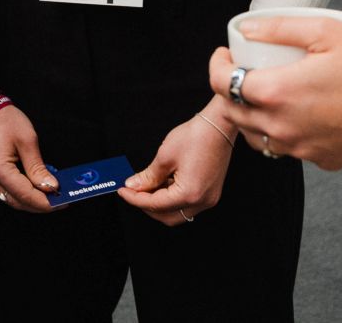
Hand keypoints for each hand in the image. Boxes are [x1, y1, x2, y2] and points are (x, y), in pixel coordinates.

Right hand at [0, 103, 57, 211]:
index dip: (45, 203)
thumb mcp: (27, 140)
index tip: (62, 203)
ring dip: (29, 201)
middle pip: (17, 202)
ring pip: (9, 200)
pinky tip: (33, 189)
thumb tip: (50, 188)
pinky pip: (3, 192)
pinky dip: (19, 193)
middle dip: (39, 205)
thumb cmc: (5, 120)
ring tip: (49, 196)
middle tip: (59, 202)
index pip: (25, 195)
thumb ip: (38, 168)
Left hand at [117, 108, 235, 225]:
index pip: (155, 205)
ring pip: (177, 212)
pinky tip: (162, 184)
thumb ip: (148, 176)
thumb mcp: (165, 156)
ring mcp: (208, 198)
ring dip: (160, 203)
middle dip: (147, 206)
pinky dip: (172, 198)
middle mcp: (202, 201)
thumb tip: (134, 186)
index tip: (122, 191)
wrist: (219, 125)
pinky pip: (187, 204)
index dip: (135, 199)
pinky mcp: (210, 192)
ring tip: (146, 186)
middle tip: (132, 192)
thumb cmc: (196, 136)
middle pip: (167, 216)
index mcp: (189, 194)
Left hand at [207, 18, 341, 169]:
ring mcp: (301, 148)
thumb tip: (246, 29)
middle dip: (229, 90)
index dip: (216, 66)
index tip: (225, 54)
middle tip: (244, 69)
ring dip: (252, 114)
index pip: (222, 84)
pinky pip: (288, 148)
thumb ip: (277, 28)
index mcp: (276, 93)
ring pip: (257, 136)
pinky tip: (300, 112)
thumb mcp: (324, 30)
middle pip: (234, 113)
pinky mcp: (320, 160)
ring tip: (267, 91)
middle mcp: (282, 127)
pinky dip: (283, 131)